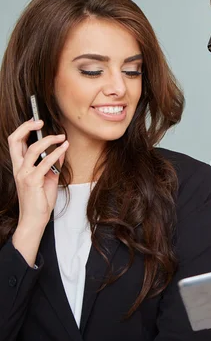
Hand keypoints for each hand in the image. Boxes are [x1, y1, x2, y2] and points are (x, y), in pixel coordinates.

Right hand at [8, 119, 67, 264]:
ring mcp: (24, 174)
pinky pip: (45, 163)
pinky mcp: (32, 181)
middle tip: (40, 121)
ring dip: (49, 140)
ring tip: (62, 137)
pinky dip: (57, 153)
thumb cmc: (40, 200)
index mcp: (19, 167)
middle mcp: (18, 168)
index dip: (23, 130)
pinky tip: (64, 148)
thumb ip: (52, 165)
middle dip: (27, 128)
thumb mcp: (48, 179)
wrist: (35, 219)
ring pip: (33, 149)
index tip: (36, 122)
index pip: (15, 143)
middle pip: (15, 141)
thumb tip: (60, 152)